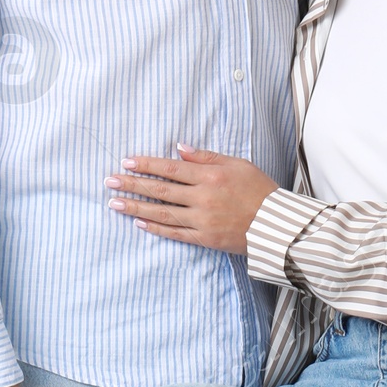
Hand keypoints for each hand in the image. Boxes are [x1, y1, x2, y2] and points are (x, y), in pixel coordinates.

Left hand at [105, 145, 274, 250]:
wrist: (277, 225)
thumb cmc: (260, 191)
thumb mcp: (237, 164)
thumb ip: (206, 157)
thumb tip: (180, 148)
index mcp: (210, 176)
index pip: (170, 168)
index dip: (146, 164)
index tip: (126, 162)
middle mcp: (203, 198)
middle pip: (161, 190)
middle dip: (132, 184)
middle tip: (109, 181)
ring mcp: (202, 220)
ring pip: (162, 212)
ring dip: (136, 206)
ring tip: (114, 203)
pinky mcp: (204, 238)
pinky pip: (174, 233)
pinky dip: (155, 228)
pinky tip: (138, 222)